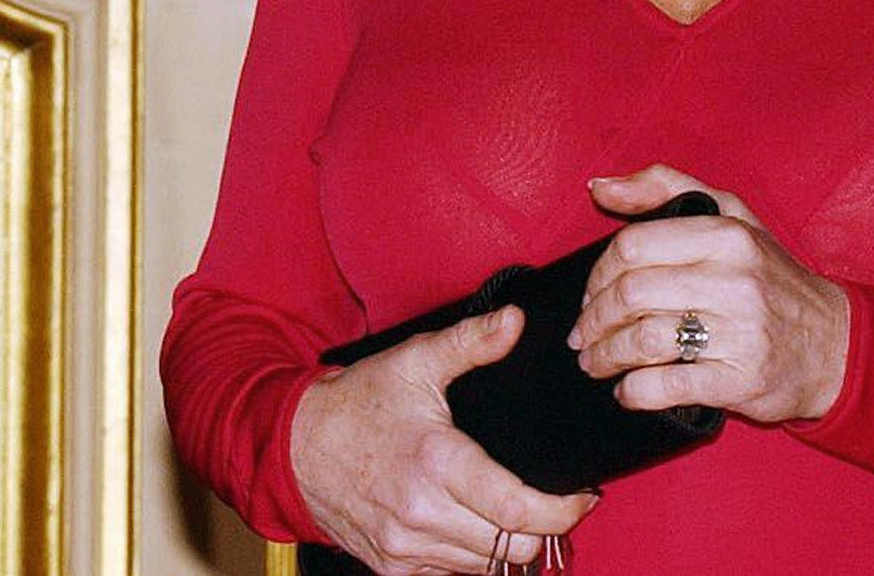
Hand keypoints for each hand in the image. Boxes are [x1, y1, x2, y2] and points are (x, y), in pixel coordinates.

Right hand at [290, 306, 596, 573]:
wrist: (292, 446)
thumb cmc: (355, 404)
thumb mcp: (413, 362)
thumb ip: (470, 343)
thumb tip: (514, 323)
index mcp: (436, 463)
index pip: (520, 511)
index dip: (564, 511)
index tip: (582, 496)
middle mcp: (423, 514)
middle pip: (515, 547)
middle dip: (545, 528)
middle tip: (555, 502)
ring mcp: (407, 547)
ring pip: (488, 566)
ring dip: (510, 544)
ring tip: (516, 512)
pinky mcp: (394, 567)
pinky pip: (454, 574)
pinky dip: (472, 555)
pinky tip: (471, 524)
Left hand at [567, 165, 849, 424]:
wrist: (835, 345)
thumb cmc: (771, 277)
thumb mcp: (730, 214)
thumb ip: (662, 187)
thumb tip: (598, 187)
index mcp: (724, 236)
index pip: (631, 247)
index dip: (597, 274)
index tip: (590, 294)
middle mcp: (734, 280)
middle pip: (630, 295)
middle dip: (593, 320)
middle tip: (583, 336)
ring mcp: (740, 333)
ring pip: (643, 340)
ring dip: (605, 356)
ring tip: (595, 363)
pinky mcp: (742, 381)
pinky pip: (669, 386)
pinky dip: (636, 391)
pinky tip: (627, 391)